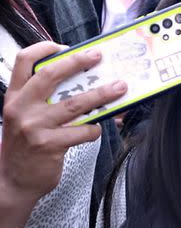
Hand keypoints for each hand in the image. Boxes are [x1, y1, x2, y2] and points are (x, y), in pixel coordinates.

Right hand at [0, 42, 125, 200]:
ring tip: (120, 87)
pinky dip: (94, 128)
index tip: (64, 45)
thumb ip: (43, 98)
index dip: (43, 48)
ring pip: (75, 103)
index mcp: (15, 97)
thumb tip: (83, 79)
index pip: (23, 62)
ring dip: (102, 94)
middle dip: (77, 62)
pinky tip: (98, 128)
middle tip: (98, 56)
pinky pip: (82, 131)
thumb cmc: (26, 144)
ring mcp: (34, 127)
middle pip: (51, 75)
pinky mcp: (49, 145)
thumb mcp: (25, 116)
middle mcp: (21, 108)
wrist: (14, 182)